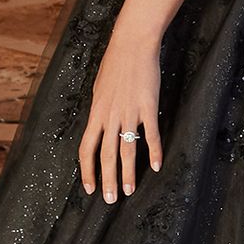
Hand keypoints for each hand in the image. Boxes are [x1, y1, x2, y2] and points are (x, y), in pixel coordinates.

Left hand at [80, 30, 161, 201]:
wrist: (132, 44)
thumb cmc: (116, 64)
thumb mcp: (101, 88)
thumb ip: (101, 110)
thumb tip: (100, 124)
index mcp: (96, 113)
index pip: (86, 149)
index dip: (87, 171)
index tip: (90, 187)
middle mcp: (110, 117)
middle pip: (106, 155)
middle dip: (108, 180)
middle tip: (111, 200)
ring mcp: (129, 113)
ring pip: (127, 150)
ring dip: (128, 173)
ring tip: (129, 191)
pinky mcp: (148, 107)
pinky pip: (151, 135)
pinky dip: (154, 152)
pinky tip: (157, 166)